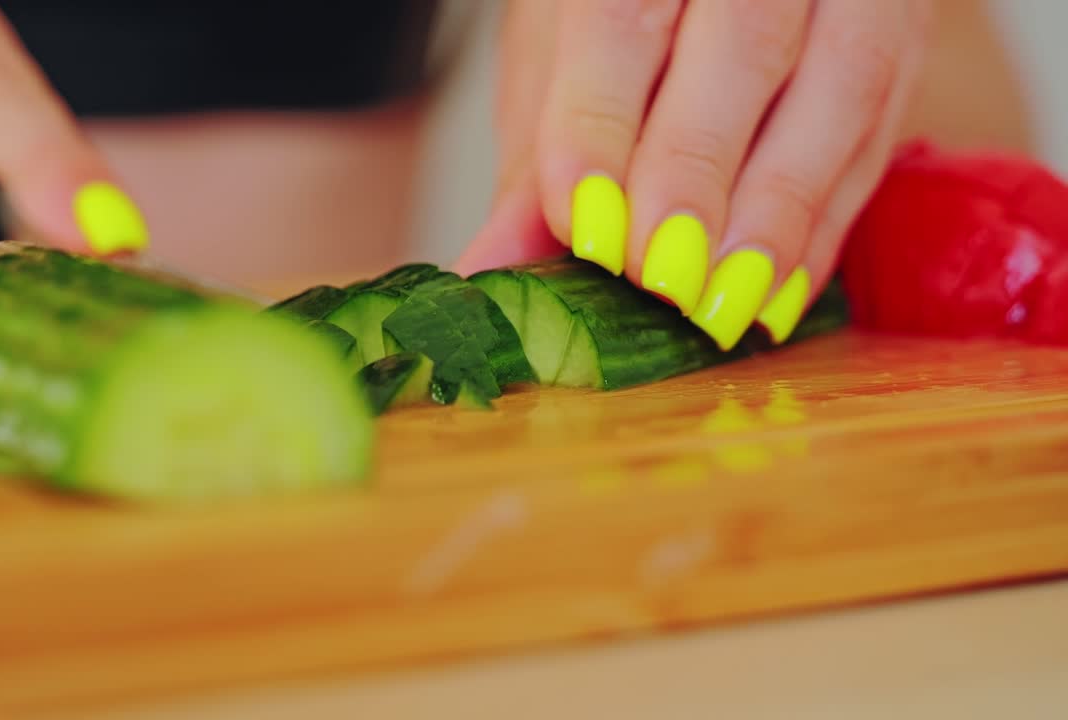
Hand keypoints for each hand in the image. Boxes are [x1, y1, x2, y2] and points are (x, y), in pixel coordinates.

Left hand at [459, 0, 932, 349]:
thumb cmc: (624, 8)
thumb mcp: (559, 56)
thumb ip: (540, 160)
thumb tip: (492, 271)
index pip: (622, 21)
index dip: (602, 129)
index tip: (587, 230)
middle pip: (743, 46)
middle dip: (698, 172)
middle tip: (662, 276)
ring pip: (843, 85)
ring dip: (778, 213)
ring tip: (723, 305)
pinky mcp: (905, 37)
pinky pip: (878, 135)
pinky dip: (825, 225)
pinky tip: (777, 293)